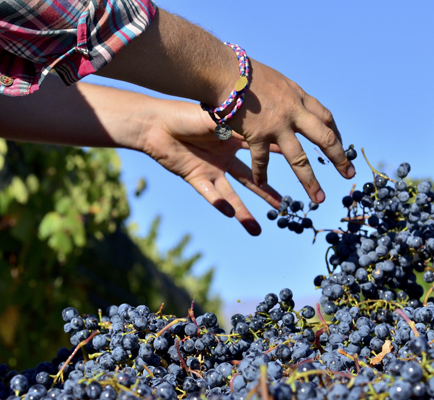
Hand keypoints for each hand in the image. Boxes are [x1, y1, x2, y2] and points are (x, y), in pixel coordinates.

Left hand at [140, 99, 282, 235]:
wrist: (155, 122)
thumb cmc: (185, 113)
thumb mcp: (218, 117)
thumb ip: (239, 126)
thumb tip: (266, 127)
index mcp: (232, 142)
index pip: (261, 153)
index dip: (278, 159)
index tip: (300, 165)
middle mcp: (224, 159)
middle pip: (250, 180)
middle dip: (267, 193)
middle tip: (284, 206)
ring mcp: (211, 170)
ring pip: (231, 195)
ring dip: (243, 212)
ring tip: (257, 229)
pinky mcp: (194, 177)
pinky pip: (208, 194)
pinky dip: (217, 203)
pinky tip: (229, 213)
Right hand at [225, 59, 355, 202]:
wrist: (225, 71)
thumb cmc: (246, 73)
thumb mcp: (276, 80)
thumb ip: (286, 96)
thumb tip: (290, 103)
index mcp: (299, 97)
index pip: (326, 118)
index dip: (336, 134)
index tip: (340, 146)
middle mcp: (294, 112)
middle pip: (324, 138)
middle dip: (340, 158)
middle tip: (350, 175)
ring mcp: (277, 125)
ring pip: (299, 158)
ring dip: (310, 181)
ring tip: (319, 199)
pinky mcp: (258, 134)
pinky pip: (262, 160)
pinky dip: (261, 173)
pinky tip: (262, 183)